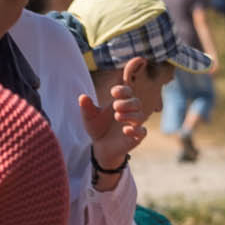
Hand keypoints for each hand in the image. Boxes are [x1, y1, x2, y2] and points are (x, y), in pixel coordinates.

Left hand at [80, 56, 151, 182]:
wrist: (101, 148)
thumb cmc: (97, 129)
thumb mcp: (89, 117)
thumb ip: (86, 107)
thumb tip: (82, 97)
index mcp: (120, 101)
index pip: (128, 86)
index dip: (132, 75)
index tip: (119, 84)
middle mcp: (130, 110)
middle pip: (135, 101)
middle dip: (126, 101)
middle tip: (114, 105)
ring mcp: (134, 124)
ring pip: (140, 115)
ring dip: (130, 114)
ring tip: (117, 116)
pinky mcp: (136, 137)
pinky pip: (142, 132)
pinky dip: (135, 130)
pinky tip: (125, 130)